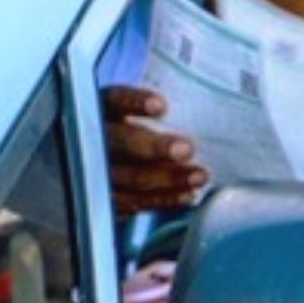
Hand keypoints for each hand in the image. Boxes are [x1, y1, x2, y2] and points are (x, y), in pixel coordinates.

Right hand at [102, 86, 205, 216]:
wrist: (110, 159)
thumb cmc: (139, 126)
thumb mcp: (143, 110)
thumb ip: (165, 106)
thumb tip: (208, 106)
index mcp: (105, 107)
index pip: (115, 99)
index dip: (135, 102)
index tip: (161, 106)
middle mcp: (95, 138)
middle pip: (121, 142)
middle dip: (154, 148)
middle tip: (187, 150)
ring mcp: (97, 171)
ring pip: (129, 177)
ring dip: (167, 178)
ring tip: (199, 176)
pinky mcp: (106, 198)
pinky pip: (132, 202)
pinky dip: (162, 199)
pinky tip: (186, 194)